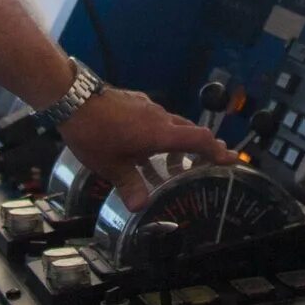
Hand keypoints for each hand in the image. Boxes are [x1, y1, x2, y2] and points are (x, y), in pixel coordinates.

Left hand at [59, 85, 230, 206]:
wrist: (73, 97)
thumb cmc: (95, 134)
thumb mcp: (111, 166)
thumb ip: (129, 185)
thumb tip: (141, 207)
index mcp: (160, 134)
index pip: (199, 139)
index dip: (217, 150)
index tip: (231, 158)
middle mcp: (159, 117)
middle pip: (189, 131)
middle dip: (203, 146)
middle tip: (212, 159)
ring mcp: (147, 107)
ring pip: (171, 124)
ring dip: (178, 140)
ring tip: (175, 160)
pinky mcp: (134, 102)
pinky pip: (155, 119)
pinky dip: (159, 133)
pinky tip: (144, 145)